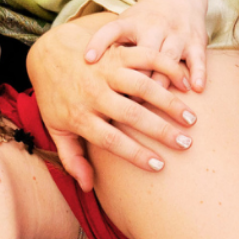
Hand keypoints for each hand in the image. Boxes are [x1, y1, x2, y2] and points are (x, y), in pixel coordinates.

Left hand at [28, 18, 194, 190]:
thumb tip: (87, 186)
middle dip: (161, 131)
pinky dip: (167, 68)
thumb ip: (71, 157)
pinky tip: (185, 84)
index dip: (135, 154)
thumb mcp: (56, 127)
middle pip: (131, 114)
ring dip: (169, 102)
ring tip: (190, 118)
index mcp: (78, 115)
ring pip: (142, 85)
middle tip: (185, 144)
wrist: (47, 55)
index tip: (159, 166)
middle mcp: (92, 92)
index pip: (110, 140)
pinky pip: (145, 58)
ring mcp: (104, 70)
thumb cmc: (56, 97)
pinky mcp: (115, 52)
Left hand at [83, 0, 206, 92]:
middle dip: (139, 78)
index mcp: (128, 24)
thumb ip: (104, 45)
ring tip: (164, 104)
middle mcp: (151, 27)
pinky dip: (198, 73)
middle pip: (144, 53)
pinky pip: (198, 58)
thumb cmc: (140, 21)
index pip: (110, 31)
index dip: (98, 43)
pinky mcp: (196, 40)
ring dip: (167, 80)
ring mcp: (175, 33)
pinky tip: (195, 90)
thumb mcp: (120, 25)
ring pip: (170, 57)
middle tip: (131, 105)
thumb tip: (79, 69)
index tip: (87, 60)